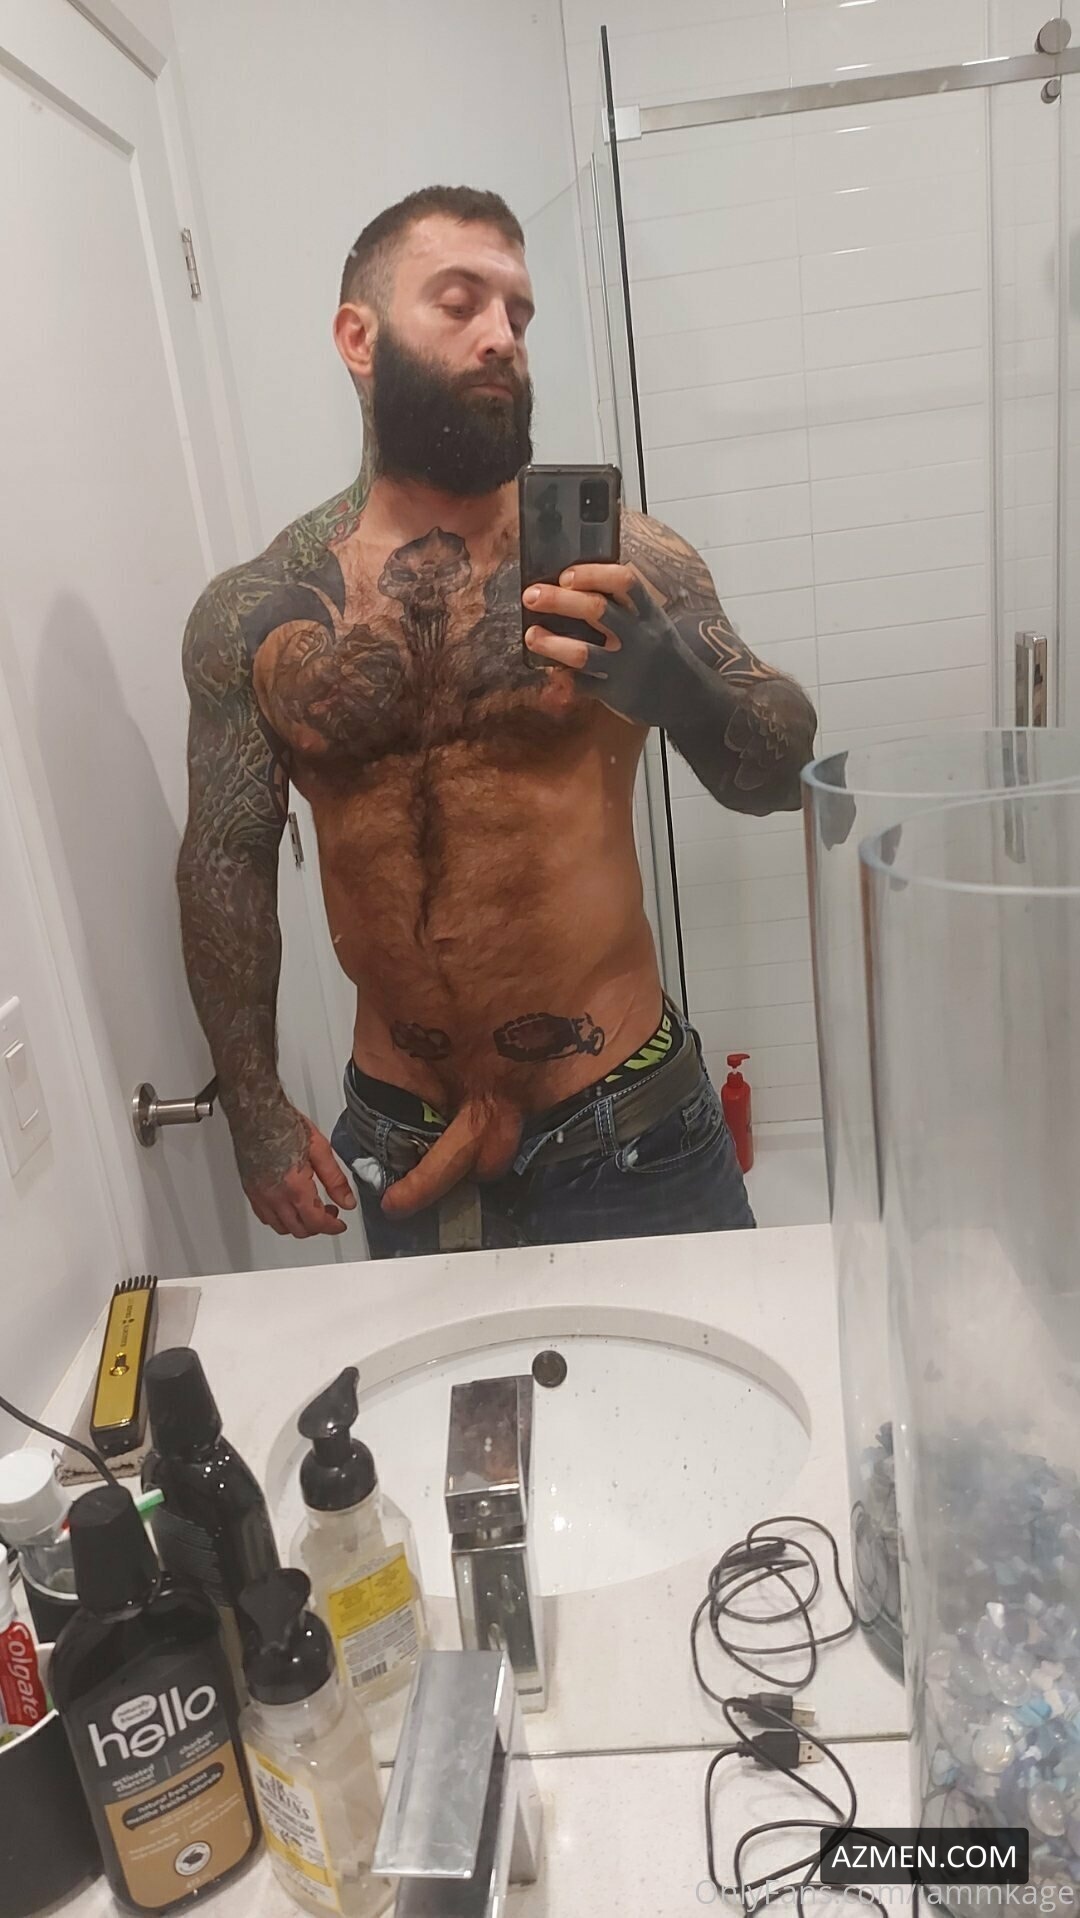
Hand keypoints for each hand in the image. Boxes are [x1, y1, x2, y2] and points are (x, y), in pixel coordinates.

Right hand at [237, 1105, 355, 1237]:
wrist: (257, 1113)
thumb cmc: (284, 1124)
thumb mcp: (320, 1150)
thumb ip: (335, 1180)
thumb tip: (347, 1201)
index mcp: (295, 1186)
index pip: (316, 1222)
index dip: (332, 1227)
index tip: (339, 1224)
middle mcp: (274, 1196)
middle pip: (299, 1229)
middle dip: (318, 1226)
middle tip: (329, 1213)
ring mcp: (259, 1195)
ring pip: (281, 1227)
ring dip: (299, 1224)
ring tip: (311, 1208)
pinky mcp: (250, 1190)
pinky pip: (265, 1217)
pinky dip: (280, 1218)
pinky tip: (289, 1205)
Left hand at [523, 564, 695, 729]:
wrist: (687, 698)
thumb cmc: (663, 653)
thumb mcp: (653, 623)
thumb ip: (625, 607)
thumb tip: (577, 585)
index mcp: (648, 613)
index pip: (623, 582)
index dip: (592, 574)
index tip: (566, 575)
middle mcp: (638, 637)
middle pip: (596, 610)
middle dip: (559, 600)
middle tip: (531, 595)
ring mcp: (626, 667)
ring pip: (583, 652)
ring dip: (551, 642)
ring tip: (531, 635)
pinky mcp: (616, 694)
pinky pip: (583, 684)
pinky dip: (564, 678)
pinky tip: (551, 670)